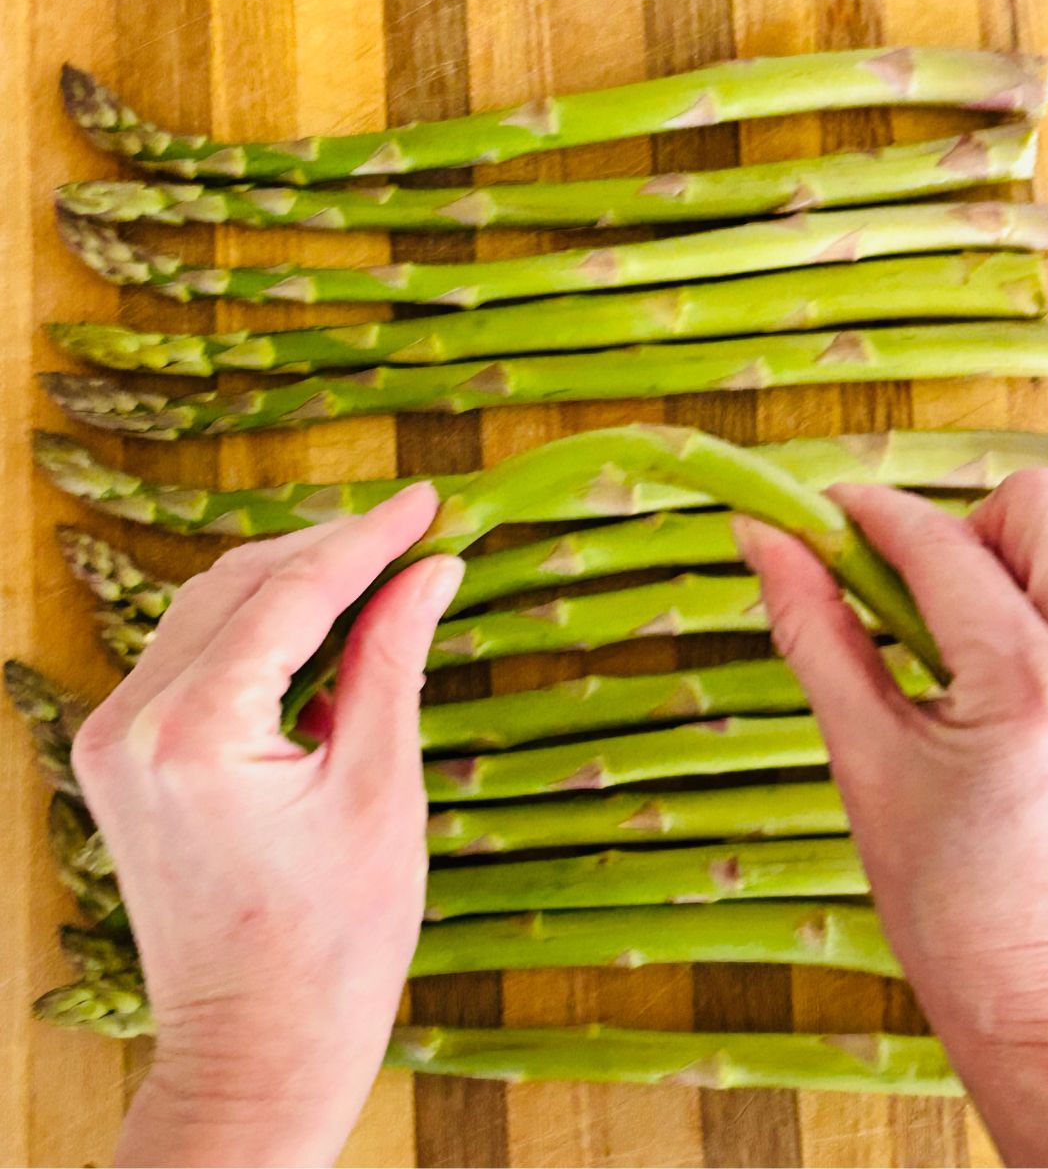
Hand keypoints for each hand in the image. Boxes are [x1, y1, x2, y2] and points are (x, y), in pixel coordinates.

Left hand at [72, 488, 463, 1168]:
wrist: (256, 1051)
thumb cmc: (332, 944)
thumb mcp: (378, 788)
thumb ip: (392, 659)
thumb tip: (428, 569)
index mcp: (194, 736)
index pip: (288, 595)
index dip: (366, 539)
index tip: (425, 502)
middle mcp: (131, 726)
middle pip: (237, 586)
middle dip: (328, 550)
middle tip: (411, 531)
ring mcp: (113, 742)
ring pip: (206, 610)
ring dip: (289, 580)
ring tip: (374, 565)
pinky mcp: (119, 758)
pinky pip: (187, 654)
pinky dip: (253, 625)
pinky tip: (316, 619)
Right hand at [737, 469, 1047, 1166]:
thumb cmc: (951, 904)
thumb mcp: (864, 760)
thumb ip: (814, 629)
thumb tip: (763, 537)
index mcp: (1029, 689)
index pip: (941, 544)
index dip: (872, 514)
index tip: (827, 514)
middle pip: (1043, 504)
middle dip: (963, 525)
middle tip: (915, 590)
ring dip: (1018, 549)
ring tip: (968, 624)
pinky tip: (1012, 655)